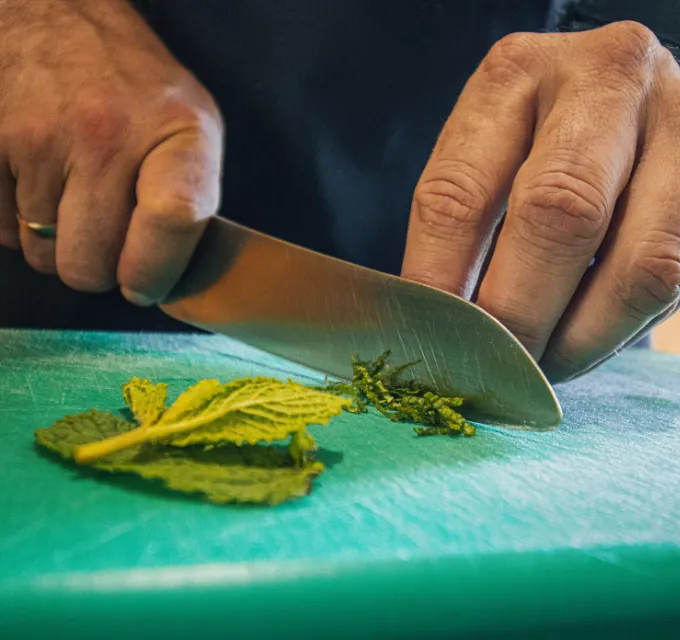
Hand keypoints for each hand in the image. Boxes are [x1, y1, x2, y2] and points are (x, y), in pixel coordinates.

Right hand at [0, 0, 222, 304]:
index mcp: (176, 132)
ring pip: (42, 257)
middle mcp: (106, 133)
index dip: (154, 271)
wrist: (53, 19)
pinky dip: (18, 222)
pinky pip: (0, 232)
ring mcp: (37, 138)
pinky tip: (39, 183)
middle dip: (98, 265)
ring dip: (57, 243)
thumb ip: (190, 202)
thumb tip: (158, 282)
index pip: (173, 219)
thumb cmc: (135, 90)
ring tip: (73, 195)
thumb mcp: (191, 129)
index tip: (143, 283)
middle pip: (90, 266)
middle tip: (105, 233)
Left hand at [402, 21, 679, 381]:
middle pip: (558, 215)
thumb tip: (439, 325)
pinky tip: (579, 341)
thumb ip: (465, 228)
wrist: (622, 97)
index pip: (458, 194)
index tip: (430, 342)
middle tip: (492, 371)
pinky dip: (617, 328)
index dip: (438, 284)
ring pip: (640, 262)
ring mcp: (677, 123)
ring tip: (538, 369)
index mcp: (513, 77)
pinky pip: (674, 277)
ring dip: (580, 338)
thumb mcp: (489, 157)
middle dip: (518, 316)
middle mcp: (603, 81)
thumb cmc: (536, 139)